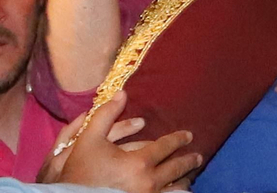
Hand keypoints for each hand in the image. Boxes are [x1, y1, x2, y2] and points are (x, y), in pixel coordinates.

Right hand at [54, 92, 202, 192]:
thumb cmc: (79, 172)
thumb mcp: (88, 140)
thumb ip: (105, 115)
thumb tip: (122, 93)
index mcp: (139, 163)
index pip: (166, 147)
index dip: (178, 139)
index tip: (188, 136)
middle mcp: (148, 183)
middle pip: (175, 170)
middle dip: (188, 162)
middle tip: (197, 157)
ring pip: (174, 190)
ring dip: (183, 182)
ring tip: (189, 178)